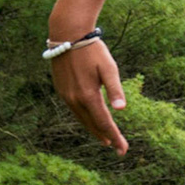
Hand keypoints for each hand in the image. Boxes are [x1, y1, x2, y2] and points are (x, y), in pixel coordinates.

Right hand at [50, 38, 127, 154]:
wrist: (68, 35)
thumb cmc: (93, 51)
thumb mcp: (109, 68)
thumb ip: (115, 90)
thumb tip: (121, 109)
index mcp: (88, 96)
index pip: (104, 123)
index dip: (115, 137)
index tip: (124, 150)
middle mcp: (74, 99)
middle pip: (93, 124)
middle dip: (106, 137)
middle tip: (118, 148)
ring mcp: (66, 95)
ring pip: (82, 119)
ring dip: (94, 130)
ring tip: (105, 139)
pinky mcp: (61, 90)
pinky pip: (74, 111)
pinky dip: (84, 119)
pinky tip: (90, 121)